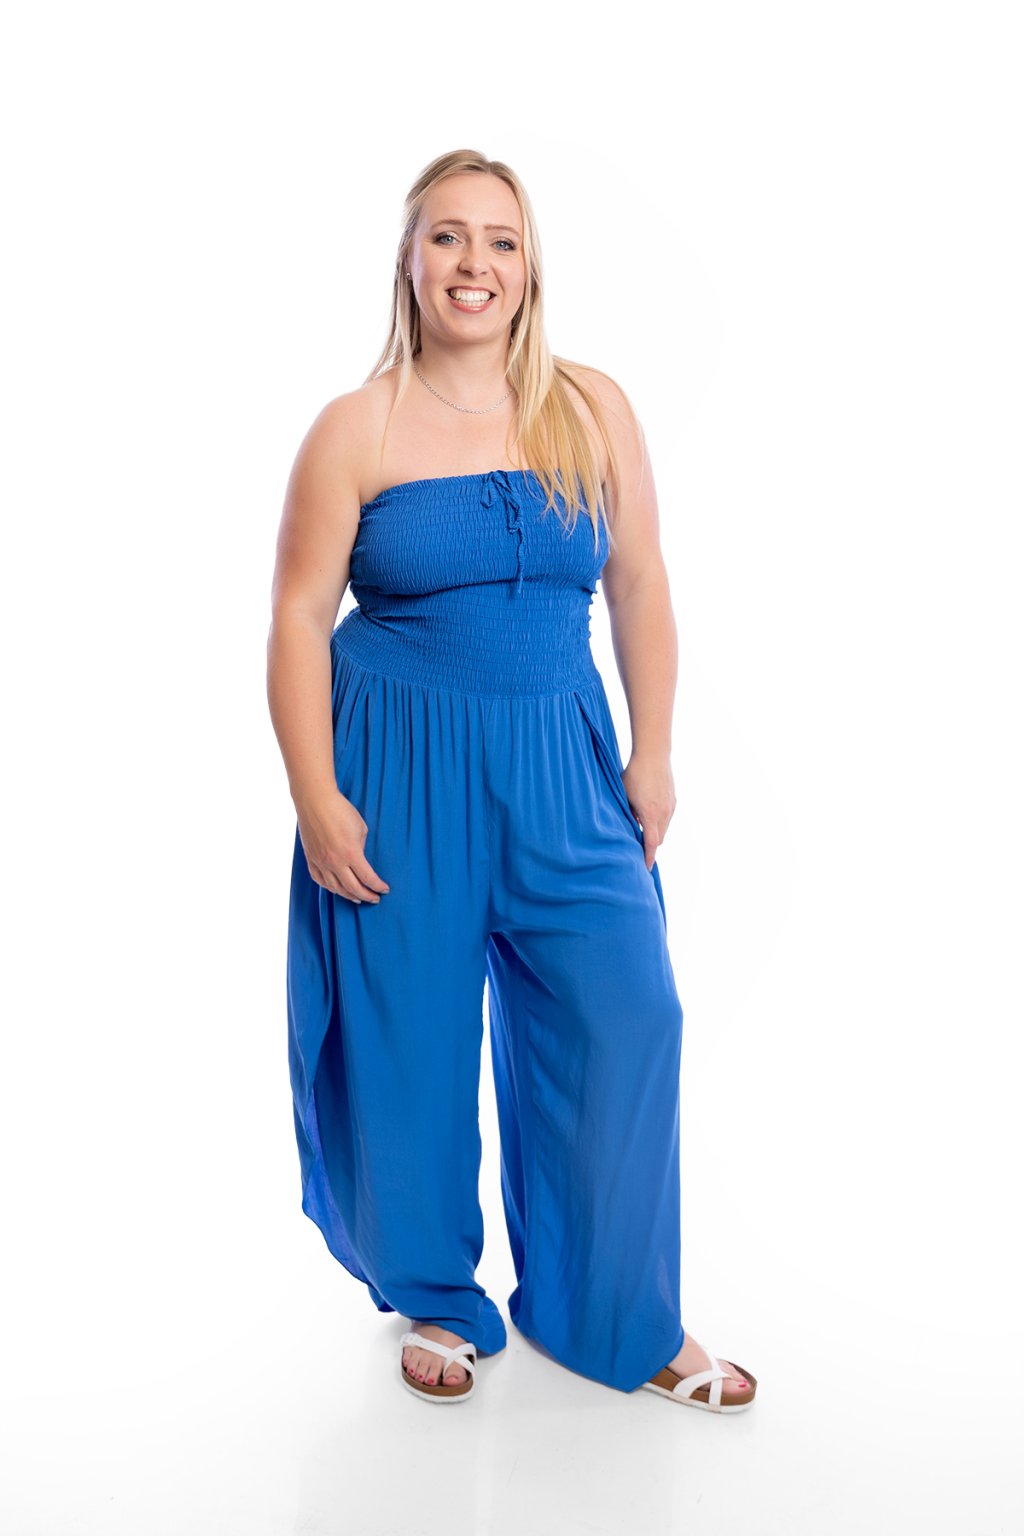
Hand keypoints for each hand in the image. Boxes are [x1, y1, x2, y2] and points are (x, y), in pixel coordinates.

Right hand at [295, 790, 390, 904]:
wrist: (315, 801)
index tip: (384, 889)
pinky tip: (337, 889)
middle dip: (366, 896)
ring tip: (358, 898)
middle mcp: (335, 862)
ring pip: (335, 888)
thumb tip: (359, 859)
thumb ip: (361, 847)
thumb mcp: (361, 828)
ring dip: (348, 895)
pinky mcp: (310, 859)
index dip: (378, 886)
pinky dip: (330, 888)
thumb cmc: (340, 810)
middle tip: (375, 899)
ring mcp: (320, 862)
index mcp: (351, 853)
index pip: (367, 878)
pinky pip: (320, 880)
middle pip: (353, 888)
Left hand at [621, 751, 675, 871]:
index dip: (648, 857)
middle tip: (638, 849)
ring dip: (654, 833)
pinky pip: (667, 818)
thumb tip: (627, 828)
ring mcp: (670, 806)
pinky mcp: (673, 800)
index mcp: (650, 814)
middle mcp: (664, 813)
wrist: (654, 754)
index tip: (646, 869)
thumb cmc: (634, 773)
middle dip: (650, 846)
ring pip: (664, 829)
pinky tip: (648, 815)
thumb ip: (627, 814)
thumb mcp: (624, 795)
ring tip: (641, 829)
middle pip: (659, 839)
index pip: (651, 843)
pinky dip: (659, 823)